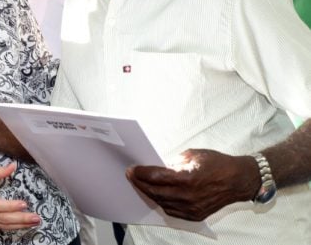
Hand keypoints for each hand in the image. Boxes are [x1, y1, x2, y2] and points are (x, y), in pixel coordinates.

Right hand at [0, 162, 40, 229]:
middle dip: (21, 219)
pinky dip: (14, 227)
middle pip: (4, 218)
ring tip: (34, 222)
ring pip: (4, 225)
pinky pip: (2, 228)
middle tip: (36, 218)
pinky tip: (24, 225)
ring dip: (21, 225)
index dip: (11, 206)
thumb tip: (14, 165)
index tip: (24, 203)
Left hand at [127, 149, 259, 220]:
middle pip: (155, 192)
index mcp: (187, 178)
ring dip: (150, 193)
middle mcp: (189, 196)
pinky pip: (172, 210)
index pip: (156, 177)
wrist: (239, 180)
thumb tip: (157, 166)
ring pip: (162, 203)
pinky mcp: (196, 215)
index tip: (131, 169)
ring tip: (141, 184)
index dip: (141, 173)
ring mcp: (192, 208)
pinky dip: (162, 202)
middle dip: (140, 183)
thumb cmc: (217, 163)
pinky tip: (156, 194)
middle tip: (131, 176)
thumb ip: (173, 162)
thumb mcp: (193, 155)